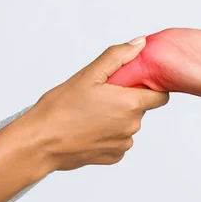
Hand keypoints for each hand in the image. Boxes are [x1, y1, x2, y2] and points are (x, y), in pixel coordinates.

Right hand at [24, 37, 169, 170]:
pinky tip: (88, 129)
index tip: (132, 83)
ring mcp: (123, 144)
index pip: (161, 96)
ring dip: (116, 118)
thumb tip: (140, 44)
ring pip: (128, 125)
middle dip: (126, 100)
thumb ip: (118, 57)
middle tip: (100, 95)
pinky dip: (108, 135)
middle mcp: (132, 126)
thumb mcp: (88, 75)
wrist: (40, 143)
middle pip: (141, 109)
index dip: (150, 87)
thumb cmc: (60, 108)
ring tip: (90, 113)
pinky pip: (118, 141)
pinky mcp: (112, 157)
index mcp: (130, 104)